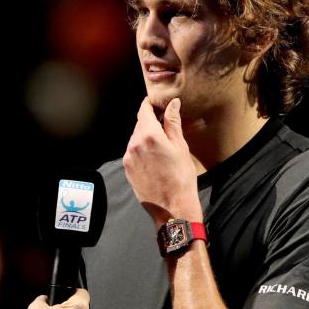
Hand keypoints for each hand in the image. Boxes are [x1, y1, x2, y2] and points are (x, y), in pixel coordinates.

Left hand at [122, 97, 201, 227]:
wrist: (172, 206)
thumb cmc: (181, 177)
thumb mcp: (180, 146)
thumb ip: (173, 122)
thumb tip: (172, 103)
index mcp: (149, 136)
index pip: (144, 111)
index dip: (149, 104)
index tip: (155, 102)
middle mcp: (134, 144)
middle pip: (139, 124)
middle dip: (149, 121)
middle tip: (163, 124)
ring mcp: (128, 157)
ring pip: (135, 138)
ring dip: (145, 136)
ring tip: (160, 144)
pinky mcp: (127, 168)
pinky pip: (132, 151)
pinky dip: (140, 149)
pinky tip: (153, 157)